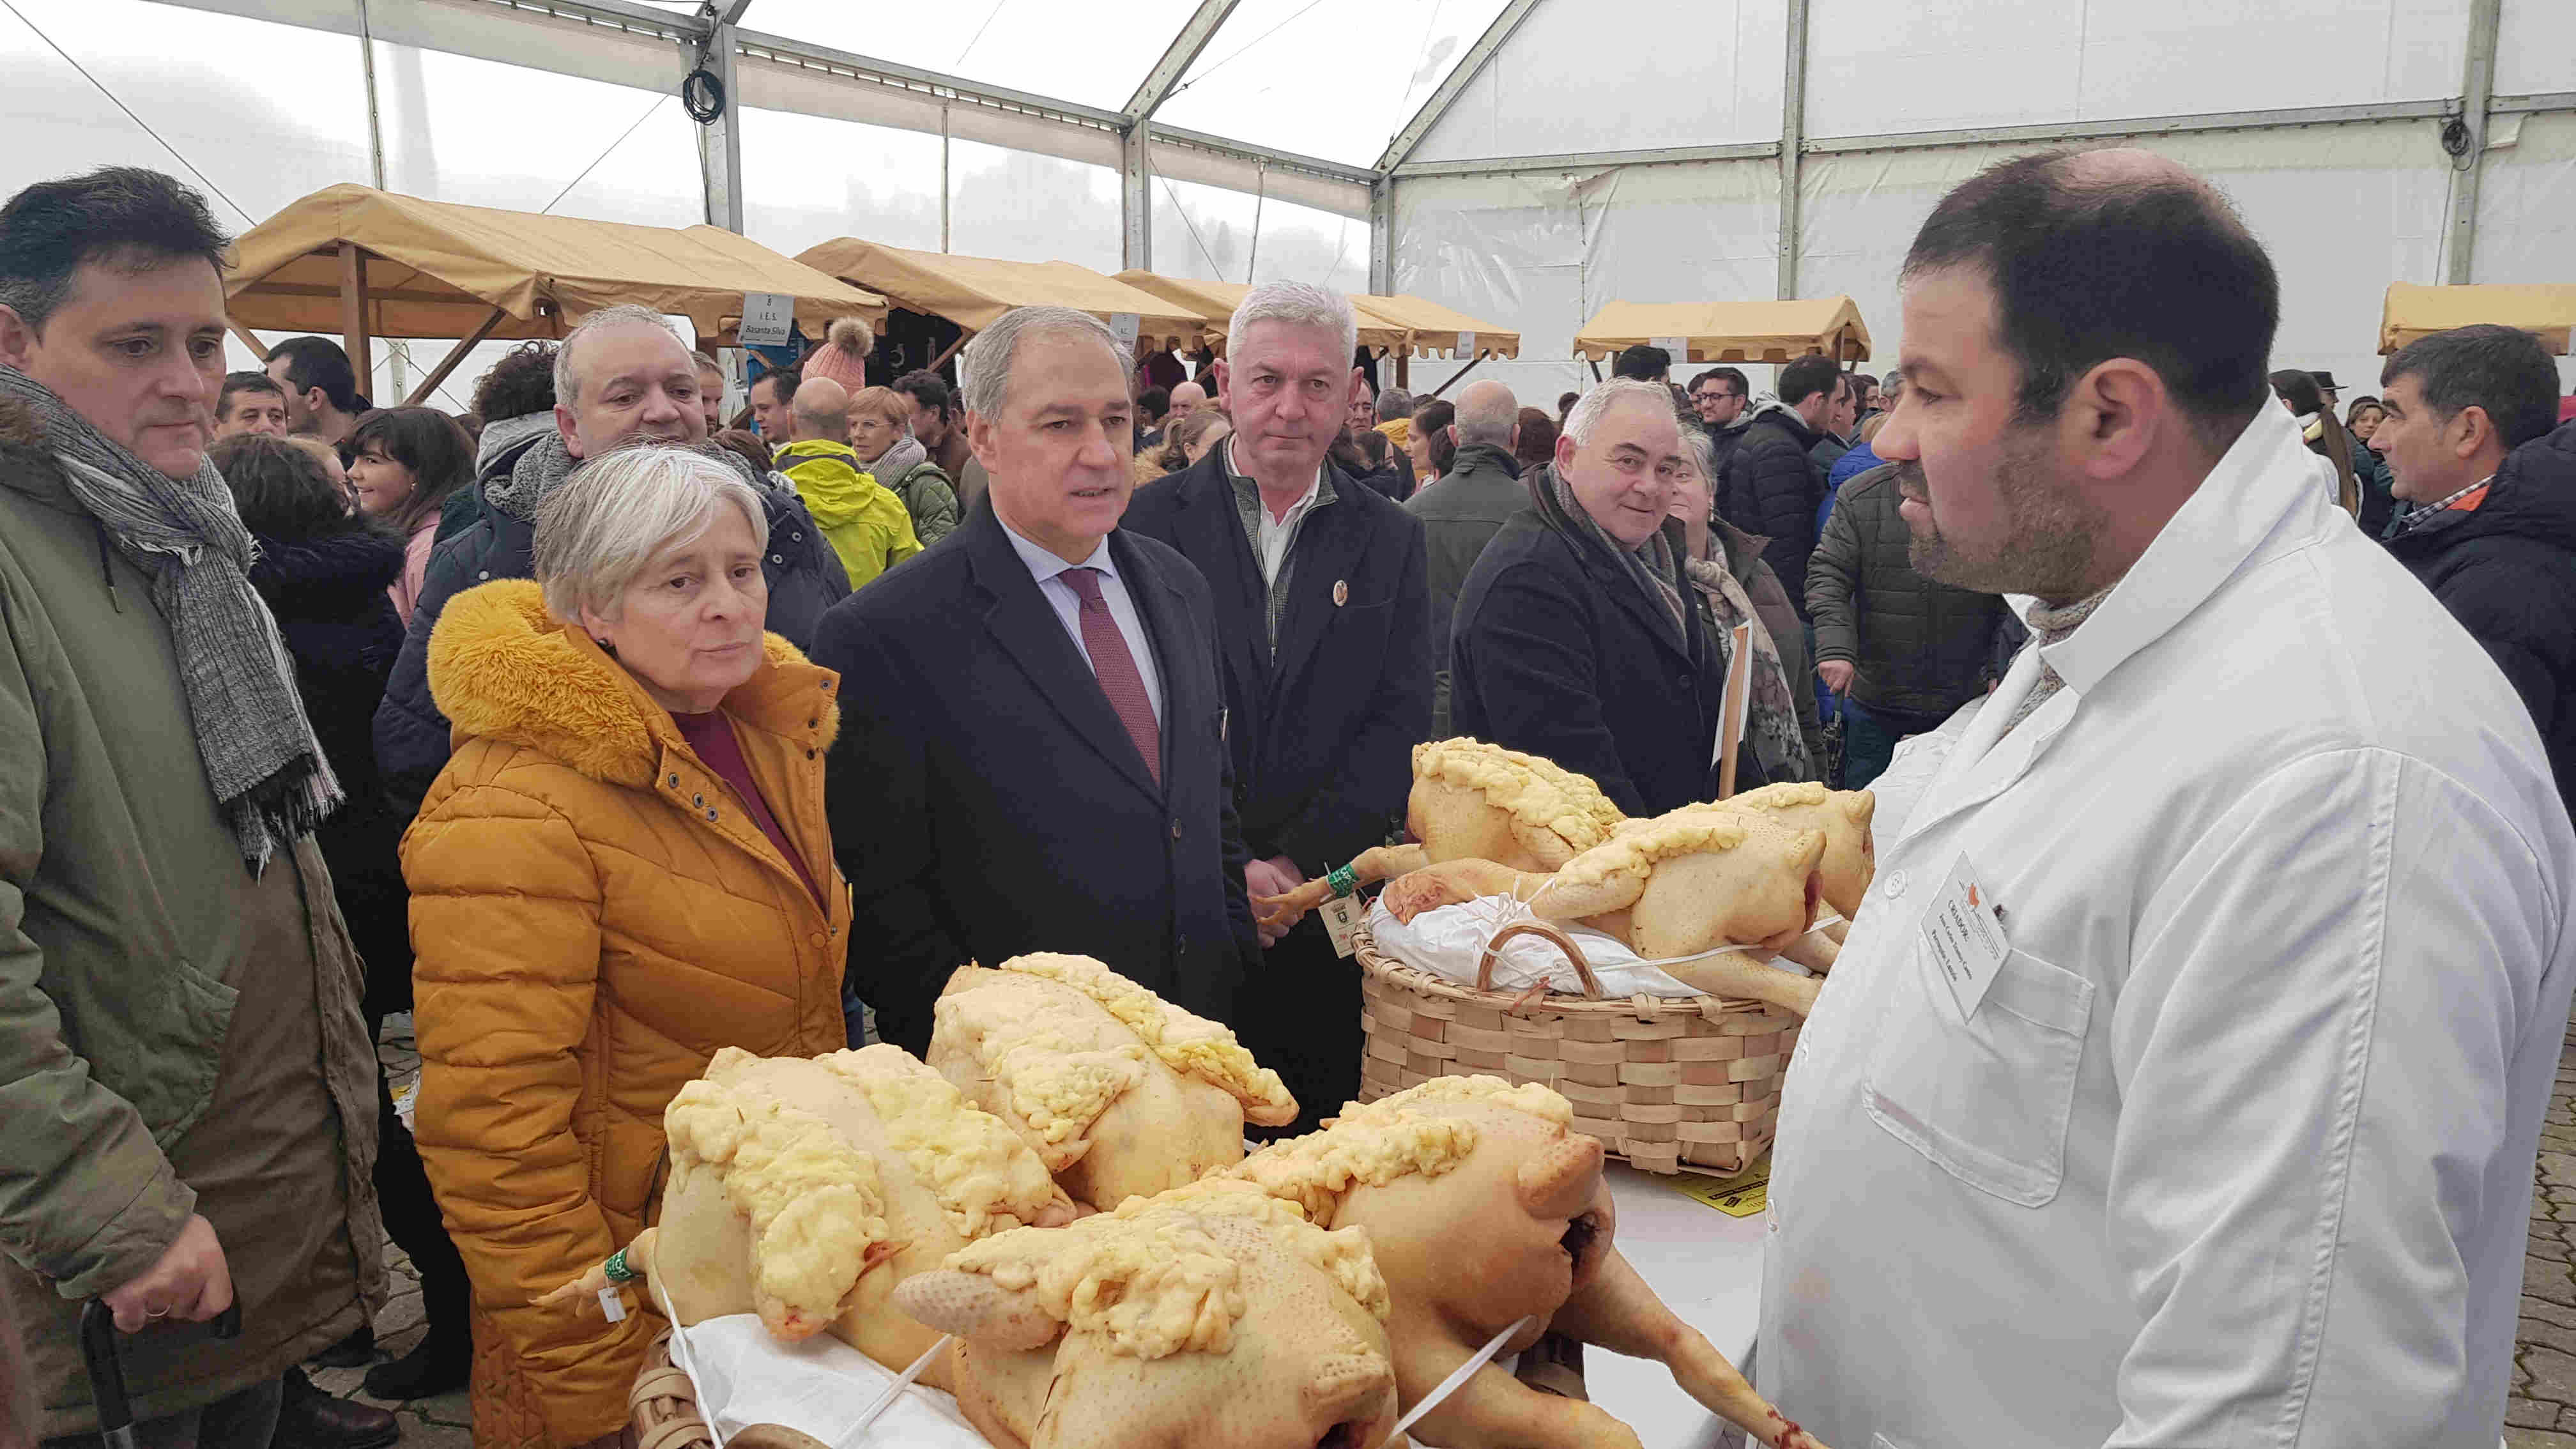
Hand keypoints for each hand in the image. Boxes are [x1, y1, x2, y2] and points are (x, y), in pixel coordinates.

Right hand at [103, 1214, 231, 1331]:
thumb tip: (200, 1286)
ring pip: (157, 1315)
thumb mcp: (195, 1232)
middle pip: (183, 1309)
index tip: (194, 1305)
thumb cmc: (159, 1219)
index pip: (218, 1302)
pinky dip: (127, 1316)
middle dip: (170, 1300)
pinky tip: (124, 1299)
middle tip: (157, 1280)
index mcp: (209, 1258)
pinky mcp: (131, 1297)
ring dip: (147, 1305)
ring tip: (139, 1281)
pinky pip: (131, 1322)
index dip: (203, 1307)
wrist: (120, 1211)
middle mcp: (189, 1275)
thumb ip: (202, 1261)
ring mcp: (160, 1287)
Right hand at [1246, 857, 1305, 948]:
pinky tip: (1264, 928)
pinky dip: (1267, 937)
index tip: (1288, 906)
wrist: (1228, 880)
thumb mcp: (1271, 873)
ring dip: (1277, 927)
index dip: (1293, 911)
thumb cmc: (1250, 875)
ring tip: (1269, 917)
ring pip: (1279, 933)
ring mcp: (1260, 923)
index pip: (1295, 915)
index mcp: (1278, 900)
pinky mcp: (1251, 930)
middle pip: (1288, 925)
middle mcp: (1270, 913)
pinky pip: (1267, 942)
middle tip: (1278, 911)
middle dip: (1285, 919)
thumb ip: (1288, 884)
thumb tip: (1299, 893)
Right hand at [1816, 660, 1855, 695]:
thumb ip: (1848, 686)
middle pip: (1829, 685)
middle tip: (1836, 677)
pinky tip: (1829, 669)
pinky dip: (1824, 674)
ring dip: (1828, 678)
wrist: (1839, 652)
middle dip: (1832, 683)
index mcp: (1844, 674)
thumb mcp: (1850, 675)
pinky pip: (1821, 675)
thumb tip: (1845, 696)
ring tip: (1833, 672)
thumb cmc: (1845, 665)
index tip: (1834, 690)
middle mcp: (1835, 671)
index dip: (1835, 690)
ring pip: (1825, 680)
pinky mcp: (1822, 666)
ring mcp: (1828, 668)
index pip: (1836, 687)